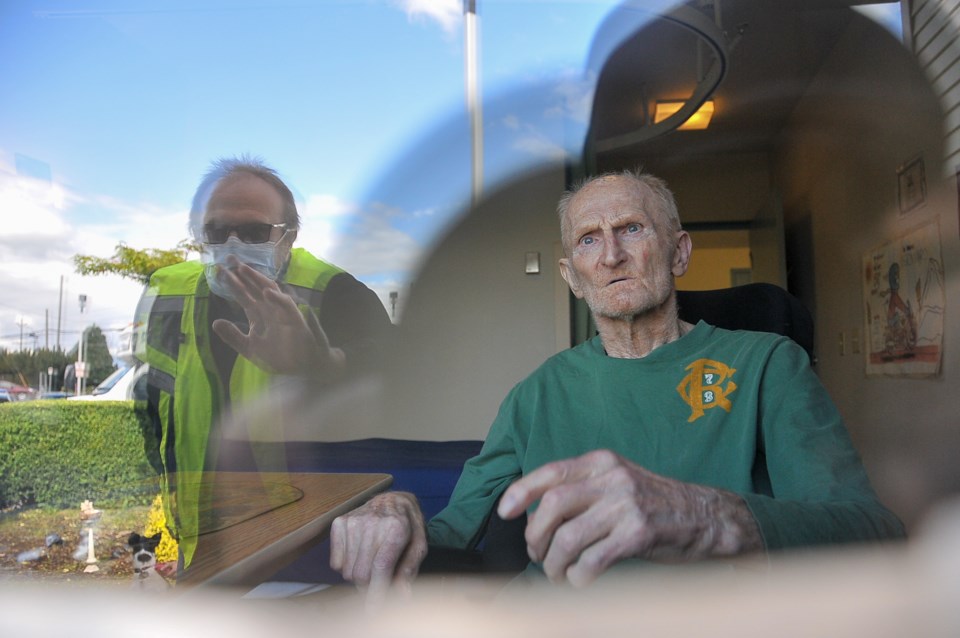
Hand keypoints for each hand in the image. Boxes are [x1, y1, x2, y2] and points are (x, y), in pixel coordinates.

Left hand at [211, 258, 345, 378]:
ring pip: (269, 291)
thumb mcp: (250, 349)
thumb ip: (233, 337)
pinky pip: (287, 306)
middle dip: (242, 273)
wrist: (303, 368)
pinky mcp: (295, 320)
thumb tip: (215, 323)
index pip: (243, 294)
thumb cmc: (280, 357)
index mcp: (258, 314)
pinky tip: (266, 292)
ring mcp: (282, 312)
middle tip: (229, 256)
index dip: (232, 283)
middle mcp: (269, 309)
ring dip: (257, 280)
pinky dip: (278, 299)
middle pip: (254, 287)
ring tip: (243, 269)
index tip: (219, 269)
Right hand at [330, 492, 426, 609]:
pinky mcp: (340, 522)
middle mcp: (373, 523)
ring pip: (347, 571)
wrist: (393, 499)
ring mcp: (353, 521)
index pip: (381, 568)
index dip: (377, 593)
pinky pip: (335, 563)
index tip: (374, 610)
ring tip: (371, 563)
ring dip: (358, 576)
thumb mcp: (418, 545)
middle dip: (369, 587)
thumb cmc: (408, 526)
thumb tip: (402, 595)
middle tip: (378, 583)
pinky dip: (346, 566)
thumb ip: (409, 570)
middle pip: (361, 574)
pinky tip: (359, 554)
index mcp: (397, 528)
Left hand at [497, 449, 762, 586]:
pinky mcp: (639, 534)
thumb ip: (581, 490)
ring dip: (554, 562)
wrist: (704, 517)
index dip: (521, 491)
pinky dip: (579, 575)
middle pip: (553, 505)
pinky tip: (579, 580)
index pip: (551, 472)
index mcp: (602, 462)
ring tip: (556, 574)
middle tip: (536, 555)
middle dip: (535, 536)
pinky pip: (594, 559)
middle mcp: (612, 478)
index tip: (504, 512)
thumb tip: (534, 515)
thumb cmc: (652, 503)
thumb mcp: (617, 482)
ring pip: (569, 537)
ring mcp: (626, 505)